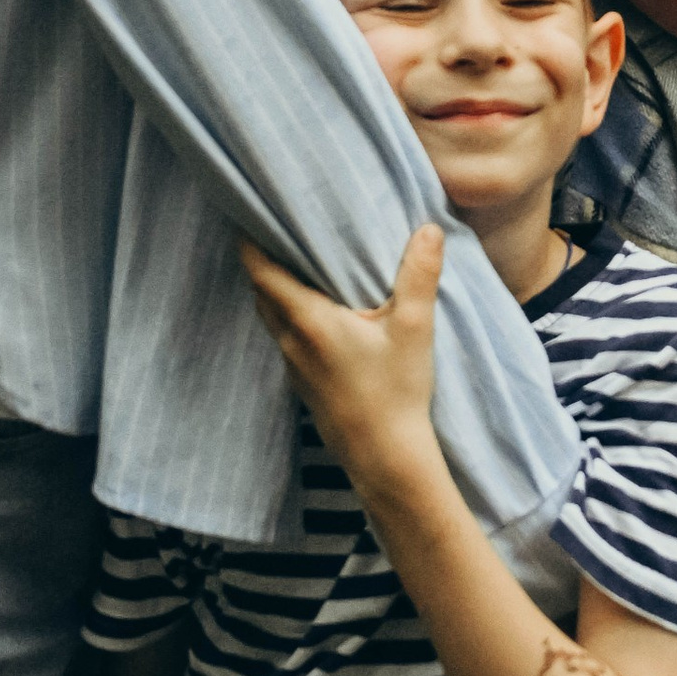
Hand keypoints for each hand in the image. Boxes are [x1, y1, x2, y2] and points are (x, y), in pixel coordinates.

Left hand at [241, 224, 445, 485]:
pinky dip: (289, 315)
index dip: (249, 242)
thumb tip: (429, 229)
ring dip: (276, 290)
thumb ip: (419, 275)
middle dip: (263, 260)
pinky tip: (317, 312)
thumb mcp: (415, 329)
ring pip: (271, 317)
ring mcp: (294, 367)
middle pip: (261, 292)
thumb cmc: (397, 394)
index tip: (248, 215)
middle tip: (277, 229)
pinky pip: (286, 338)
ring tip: (297, 263)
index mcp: (308, 321)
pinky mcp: (304, 385)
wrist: (385, 460)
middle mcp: (291, 342)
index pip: (261, 273)